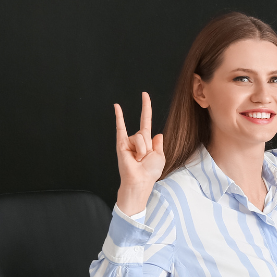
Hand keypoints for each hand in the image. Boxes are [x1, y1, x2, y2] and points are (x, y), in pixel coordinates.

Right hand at [114, 92, 164, 215]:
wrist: (140, 180)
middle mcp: (137, 139)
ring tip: (138, 159)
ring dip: (142, 150)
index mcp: (147, 142)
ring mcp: (128, 141)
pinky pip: (120, 128)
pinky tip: (116, 106)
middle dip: (147, 147)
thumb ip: (159, 144)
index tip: (144, 95)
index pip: (146, 121)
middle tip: (144, 158)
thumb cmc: (150, 172)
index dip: (146, 108)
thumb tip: (157, 134)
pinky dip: (119, 117)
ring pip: (139, 137)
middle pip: (145, 132)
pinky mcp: (121, 144)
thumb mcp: (160, 156)